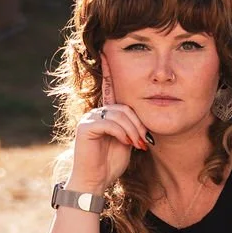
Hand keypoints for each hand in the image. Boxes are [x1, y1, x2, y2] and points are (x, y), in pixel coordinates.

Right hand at [67, 61, 150, 192]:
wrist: (96, 181)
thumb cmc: (112, 162)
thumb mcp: (129, 141)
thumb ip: (133, 126)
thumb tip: (143, 118)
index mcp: (106, 113)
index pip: (111, 89)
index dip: (109, 70)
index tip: (108, 51)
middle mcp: (96, 112)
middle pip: (125, 106)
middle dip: (139, 123)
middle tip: (145, 141)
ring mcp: (89, 118)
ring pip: (120, 114)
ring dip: (134, 130)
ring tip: (139, 145)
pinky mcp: (86, 127)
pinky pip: (111, 123)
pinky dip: (123, 133)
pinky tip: (127, 144)